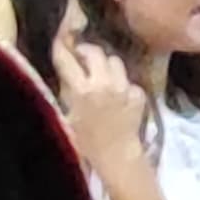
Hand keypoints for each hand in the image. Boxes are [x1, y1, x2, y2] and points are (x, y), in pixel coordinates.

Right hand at [47, 17, 148, 192]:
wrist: (116, 156)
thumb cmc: (85, 141)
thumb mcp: (67, 116)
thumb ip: (66, 90)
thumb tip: (64, 67)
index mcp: (81, 90)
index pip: (67, 58)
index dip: (62, 48)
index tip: (61, 44)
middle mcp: (103, 83)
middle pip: (95, 52)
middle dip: (87, 52)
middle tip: (82, 58)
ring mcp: (123, 87)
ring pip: (115, 61)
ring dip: (106, 66)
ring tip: (102, 76)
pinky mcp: (138, 93)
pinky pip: (128, 80)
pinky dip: (123, 85)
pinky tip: (118, 97)